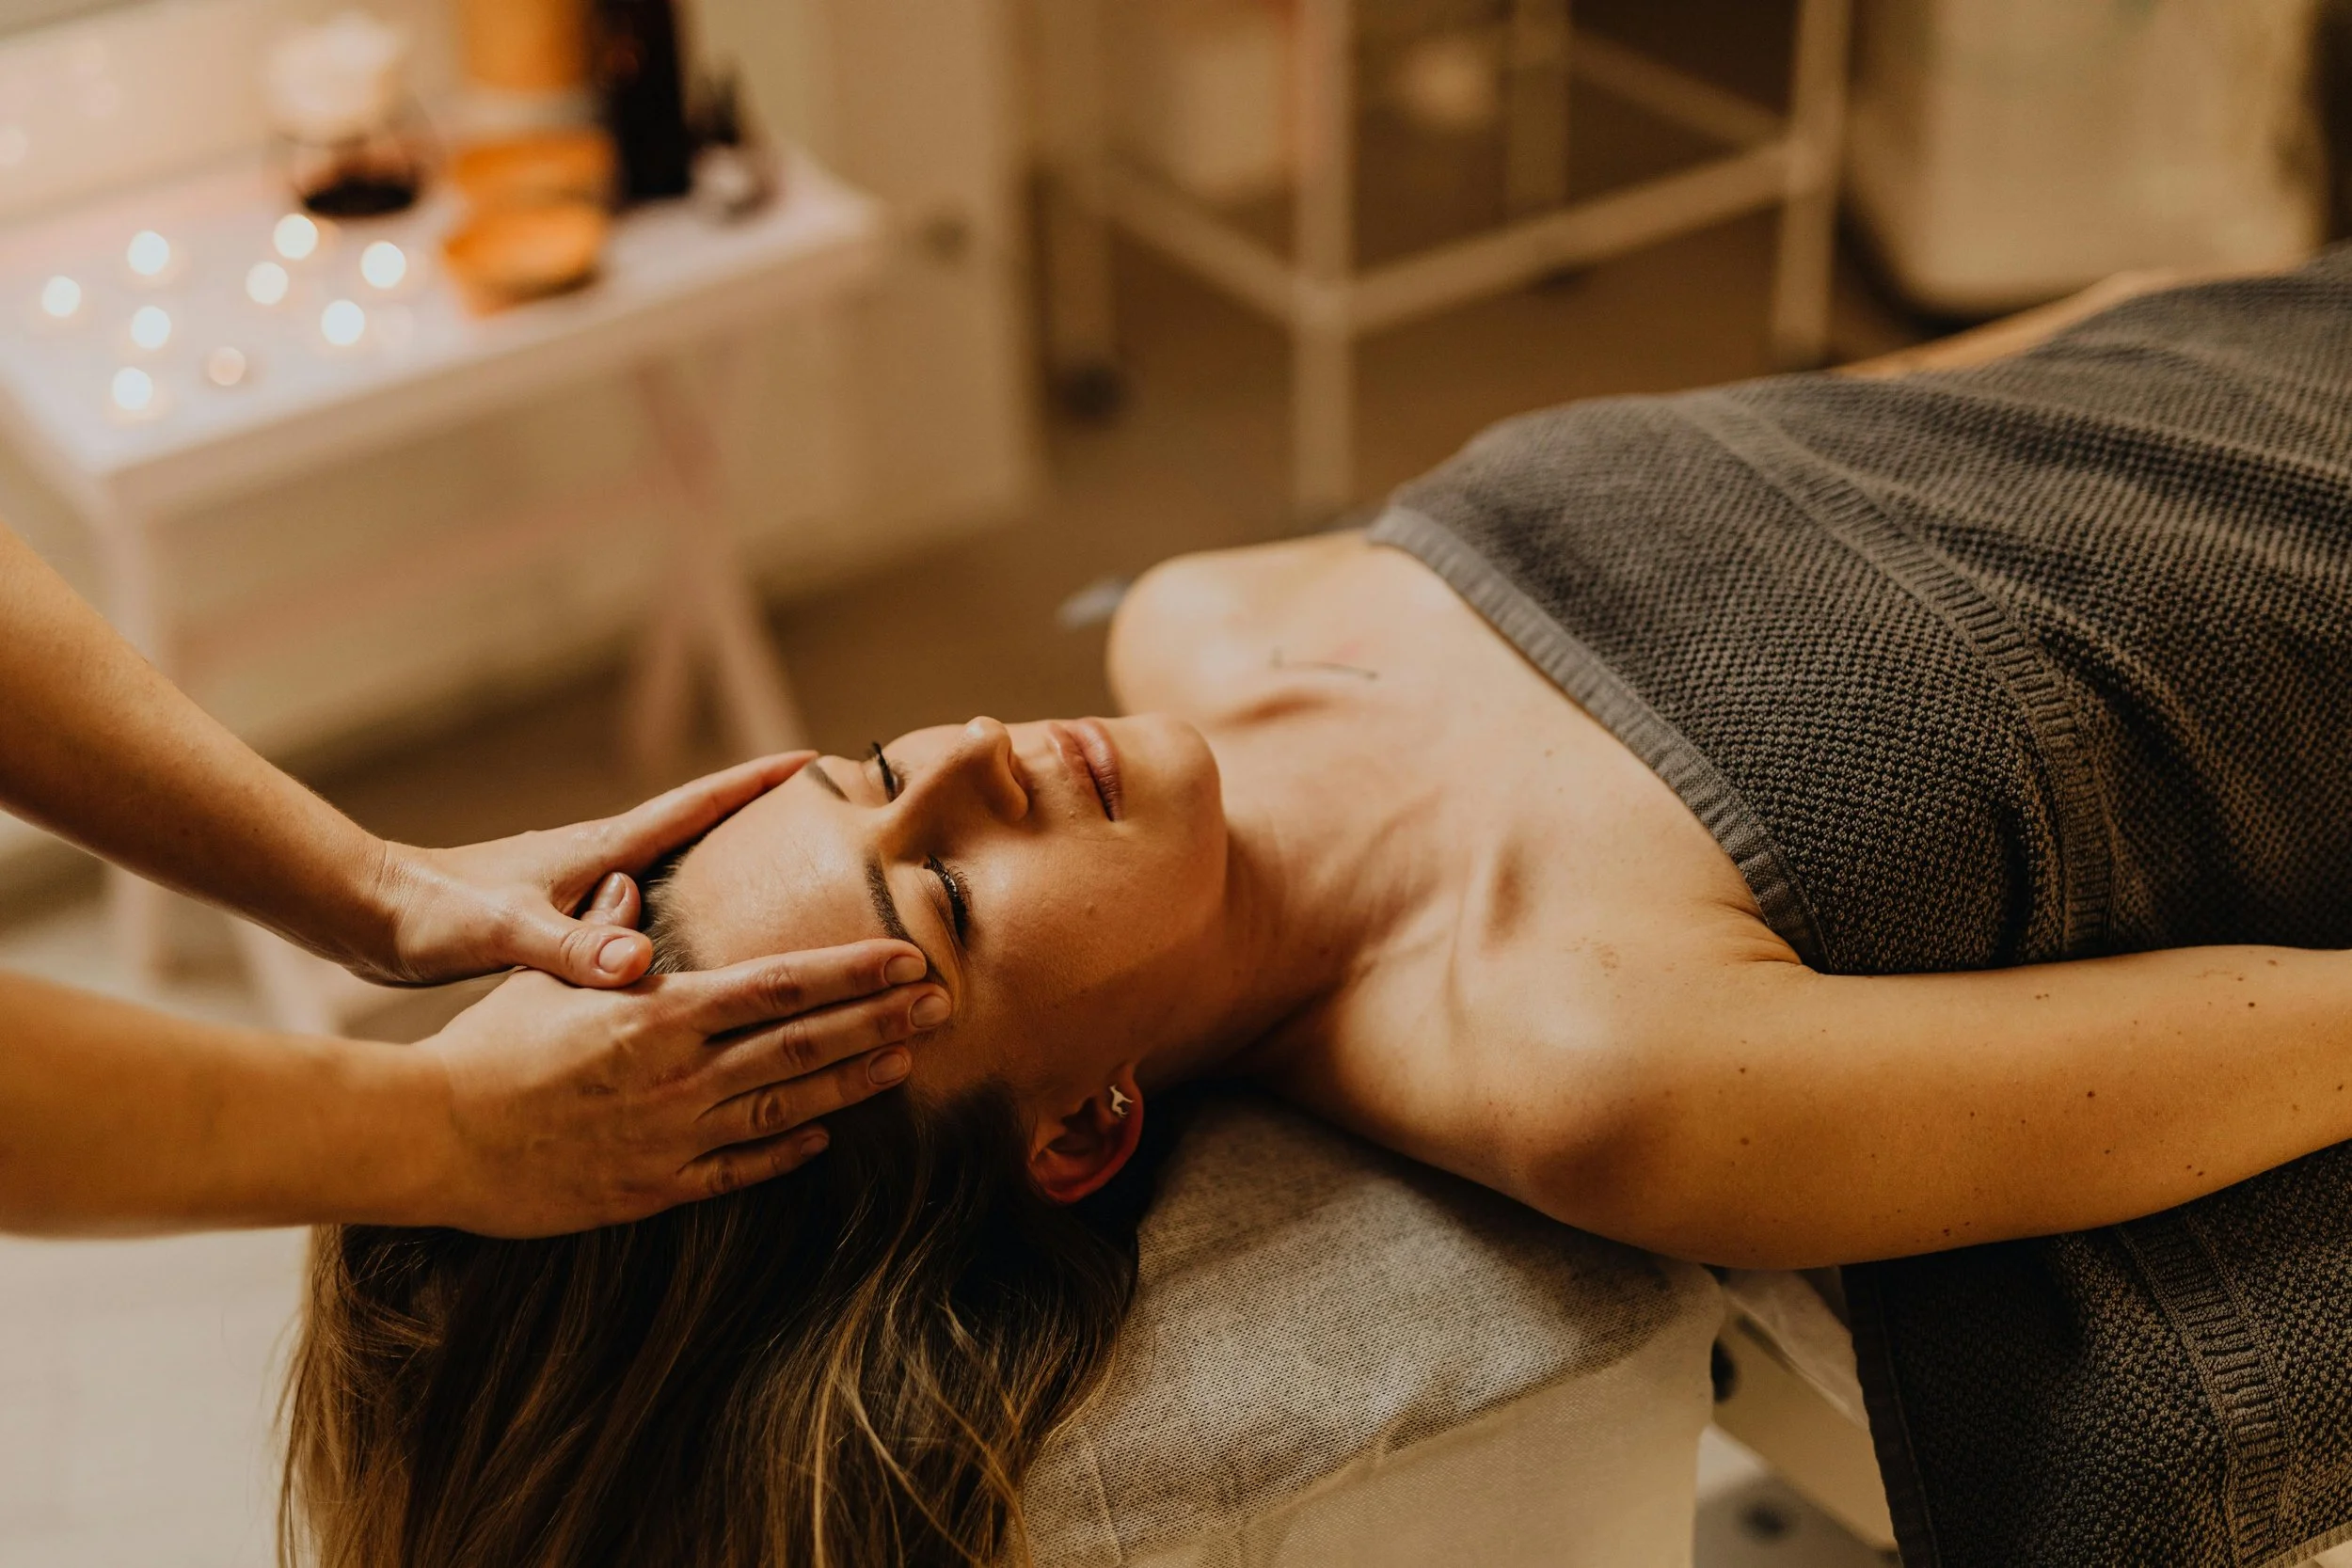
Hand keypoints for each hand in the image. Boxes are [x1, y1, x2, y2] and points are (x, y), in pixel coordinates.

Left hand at [354, 753, 813, 987]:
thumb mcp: (506, 937)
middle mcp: (600, 859)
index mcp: (601, 852)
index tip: (813, 761)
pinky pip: (645, 906)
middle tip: (821, 818)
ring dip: (725, 867)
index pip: (697, 805)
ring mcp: (582, 885)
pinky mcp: (563, 914)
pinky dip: (682, 912)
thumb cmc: (432, 917)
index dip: (757, 783)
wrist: (369, 914)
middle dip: (759, 819)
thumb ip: (573, 951)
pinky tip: (691, 947)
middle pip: (700, 829)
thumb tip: (639, 966)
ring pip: (674, 869)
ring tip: (781, 885)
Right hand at [413, 936, 947, 1235]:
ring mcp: (672, 1138)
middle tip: (942, 1001)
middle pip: (803, 1044)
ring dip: (854, 1083)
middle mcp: (679, 1075)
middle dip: (880, 1020)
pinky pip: (740, 1170)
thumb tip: (626, 888)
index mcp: (659, 1014)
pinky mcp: (654, 1190)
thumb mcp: (546, 979)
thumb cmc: (486, 1046)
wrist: (431, 1138)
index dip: (851, 971)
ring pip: (788, 1107)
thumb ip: (603, 937)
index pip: (780, 985)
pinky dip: (788, 1151)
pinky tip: (828, 1136)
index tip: (908, 956)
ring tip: (908, 1059)